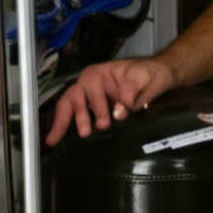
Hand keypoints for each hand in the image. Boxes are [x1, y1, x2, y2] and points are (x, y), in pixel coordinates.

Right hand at [45, 57, 175, 145]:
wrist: (157, 76)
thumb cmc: (149, 75)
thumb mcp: (144, 80)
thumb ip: (132, 94)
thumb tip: (118, 113)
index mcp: (101, 73)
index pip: (91, 88)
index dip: (97, 107)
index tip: (105, 123)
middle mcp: (89, 83)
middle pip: (73, 97)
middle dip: (76, 116)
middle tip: (85, 133)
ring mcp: (87, 96)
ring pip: (67, 105)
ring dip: (63, 122)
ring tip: (57, 140)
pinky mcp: (89, 109)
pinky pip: (71, 115)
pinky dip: (63, 126)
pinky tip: (55, 140)